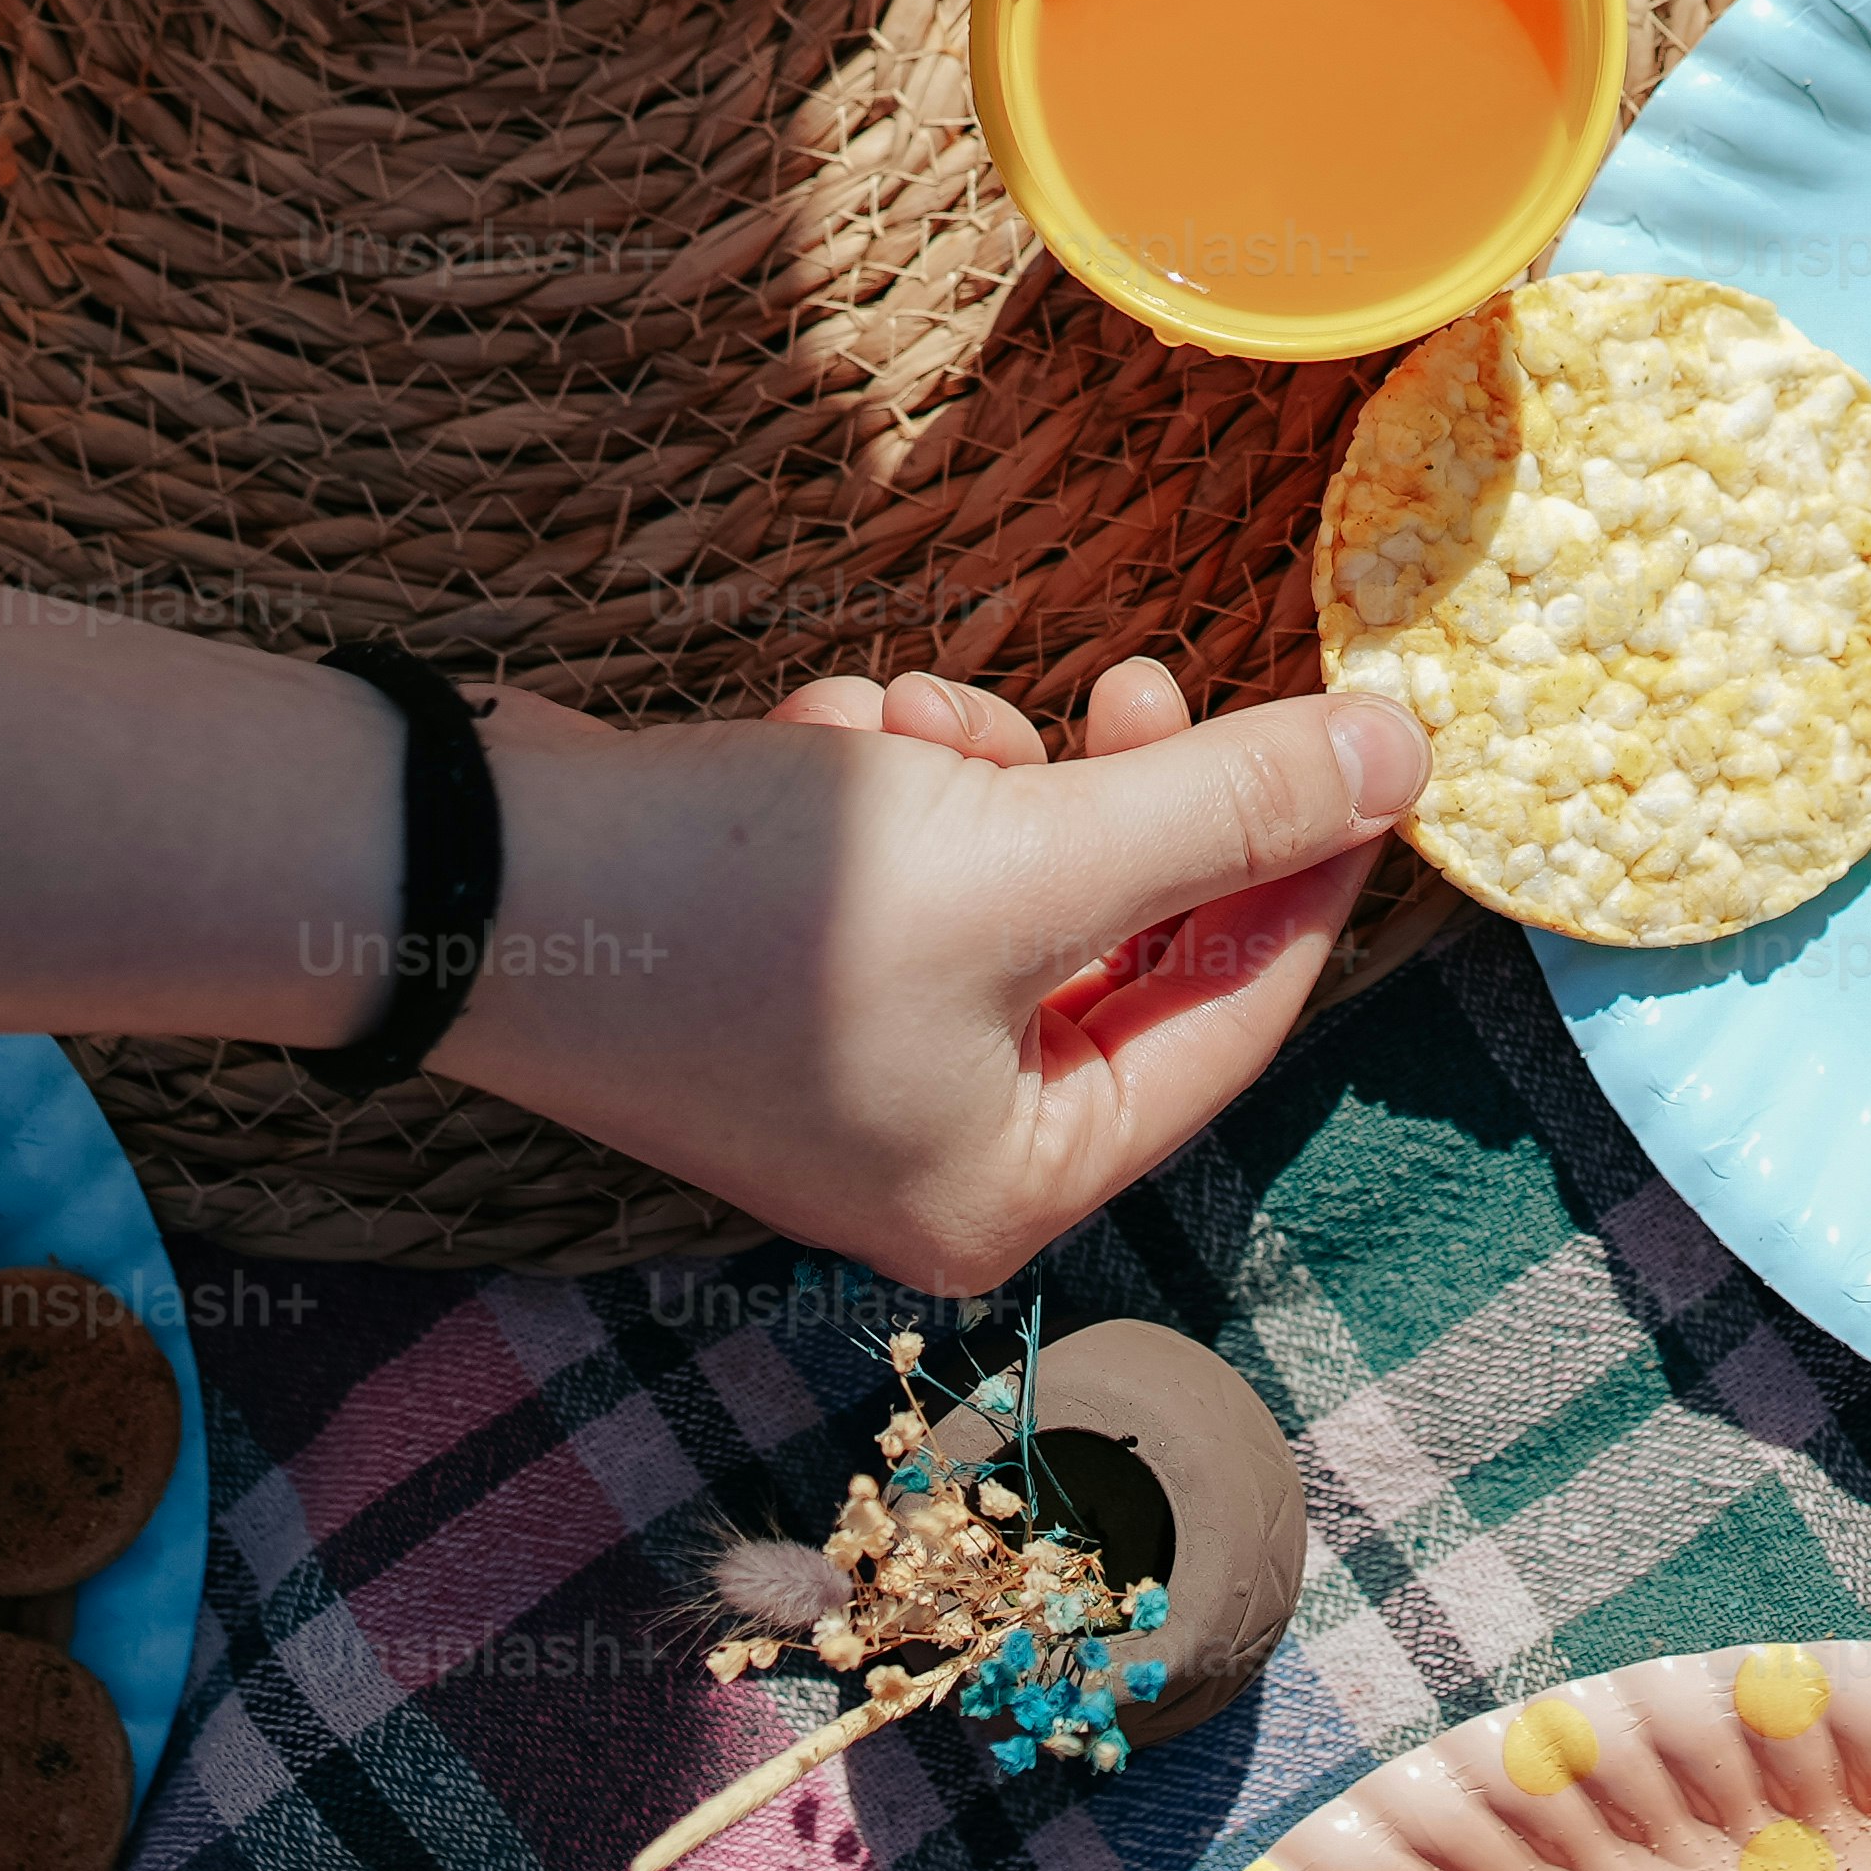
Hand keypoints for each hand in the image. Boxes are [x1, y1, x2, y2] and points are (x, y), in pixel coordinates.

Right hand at [444, 661, 1426, 1290]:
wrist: (461, 872)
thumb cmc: (743, 901)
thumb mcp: (1024, 845)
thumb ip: (1225, 806)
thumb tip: (1410, 755)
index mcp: (1017, 1186)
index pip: (1235, 1018)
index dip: (1303, 862)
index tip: (1356, 729)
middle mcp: (947, 1154)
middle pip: (1131, 943)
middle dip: (1113, 798)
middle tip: (1129, 684)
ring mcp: (864, 1066)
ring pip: (1025, 872)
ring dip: (981, 770)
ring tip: (897, 731)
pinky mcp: (793, 969)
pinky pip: (920, 856)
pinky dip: (890, 782)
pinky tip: (816, 743)